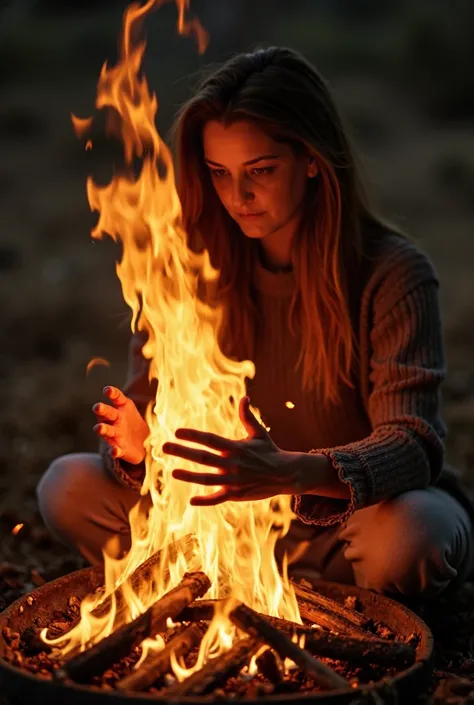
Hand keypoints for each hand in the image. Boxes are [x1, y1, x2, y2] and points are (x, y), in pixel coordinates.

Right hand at [93, 386, 148, 464]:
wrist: (141, 444)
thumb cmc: (134, 423)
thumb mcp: (138, 411)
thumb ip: (141, 399)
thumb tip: (156, 379)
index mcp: (121, 408)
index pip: (116, 397)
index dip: (112, 393)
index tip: (107, 390)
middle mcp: (115, 420)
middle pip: (108, 413)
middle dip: (102, 410)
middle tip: (97, 407)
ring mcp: (116, 434)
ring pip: (107, 430)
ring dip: (102, 429)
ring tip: (98, 428)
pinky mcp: (119, 449)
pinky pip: (115, 450)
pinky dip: (114, 451)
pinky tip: (114, 451)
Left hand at [162, 396, 305, 505]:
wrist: (286, 474)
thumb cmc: (270, 451)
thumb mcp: (259, 433)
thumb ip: (248, 416)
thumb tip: (244, 398)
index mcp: (235, 447)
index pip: (210, 439)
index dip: (193, 435)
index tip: (177, 431)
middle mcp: (232, 463)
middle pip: (203, 457)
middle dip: (183, 451)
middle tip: (165, 447)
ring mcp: (234, 480)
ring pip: (207, 479)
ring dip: (190, 476)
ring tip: (173, 472)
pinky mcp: (237, 494)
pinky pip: (218, 498)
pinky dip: (205, 500)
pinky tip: (191, 500)